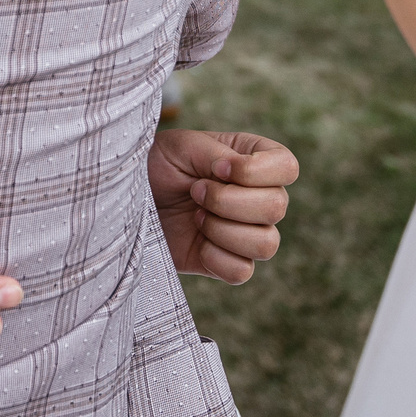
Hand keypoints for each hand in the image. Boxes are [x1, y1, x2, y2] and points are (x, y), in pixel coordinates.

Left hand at [150, 129, 295, 283]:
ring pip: (266, 244)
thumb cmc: (157, 166)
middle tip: (195, 191)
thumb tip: (234, 171)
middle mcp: (260, 197)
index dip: (254, 171)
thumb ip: (215, 152)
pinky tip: (197, 241)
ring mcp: (248, 233)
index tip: (216, 168)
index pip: (287, 167)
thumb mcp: (182, 145)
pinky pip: (241, 271)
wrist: (129, 200)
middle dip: (227, 200)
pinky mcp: (229, 262)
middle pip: (277, 207)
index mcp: (255, 161)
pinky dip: (215, 257)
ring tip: (196, 216)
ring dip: (222, 229)